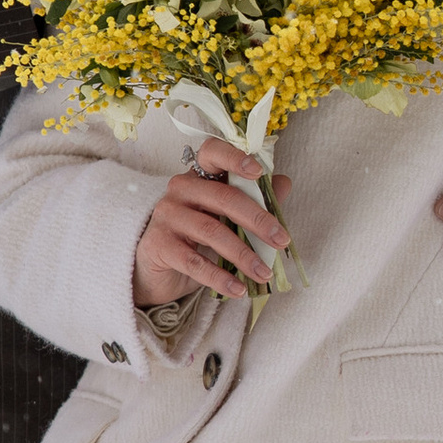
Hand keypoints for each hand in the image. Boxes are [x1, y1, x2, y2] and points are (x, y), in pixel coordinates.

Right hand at [132, 140, 291, 305]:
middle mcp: (180, 190)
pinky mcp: (159, 245)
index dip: (235, 158)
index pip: (212, 153)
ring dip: (243, 254)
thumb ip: (254, 199)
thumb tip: (284, 183)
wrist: (158, 270)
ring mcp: (167, 216)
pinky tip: (239, 289)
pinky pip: (194, 262)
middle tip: (281, 240)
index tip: (259, 172)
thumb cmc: (196, 238)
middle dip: (257, 220)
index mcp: (200, 177)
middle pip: (223, 197)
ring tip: (263, 273)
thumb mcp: (226, 218)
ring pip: (211, 231)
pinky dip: (220, 277)